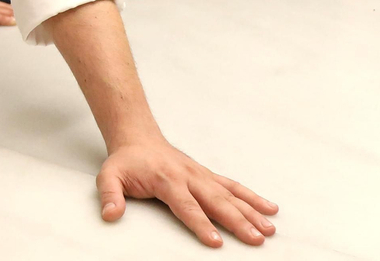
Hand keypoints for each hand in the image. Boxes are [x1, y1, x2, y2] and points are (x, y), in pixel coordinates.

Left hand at [97, 137, 277, 246]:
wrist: (138, 138)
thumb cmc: (126, 161)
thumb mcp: (109, 176)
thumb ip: (110, 195)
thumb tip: (110, 214)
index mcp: (167, 180)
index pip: (186, 206)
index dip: (201, 224)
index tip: (216, 241)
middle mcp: (189, 177)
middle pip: (217, 203)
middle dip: (238, 222)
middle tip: (256, 239)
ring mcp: (201, 176)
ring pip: (230, 195)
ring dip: (251, 212)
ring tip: (269, 229)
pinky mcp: (208, 176)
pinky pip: (233, 187)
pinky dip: (252, 197)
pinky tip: (269, 208)